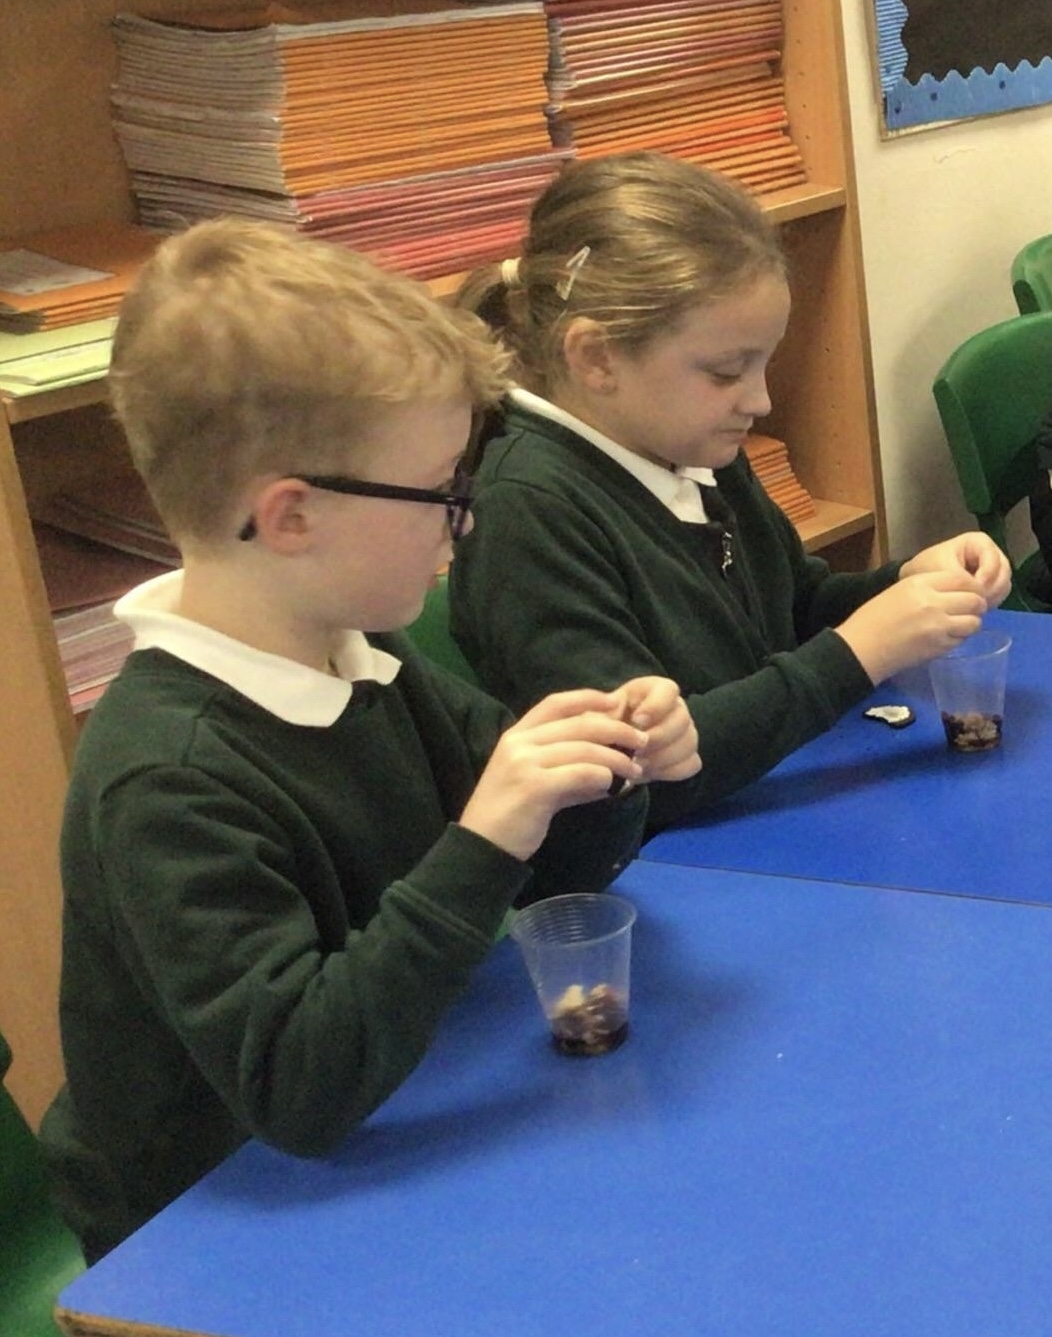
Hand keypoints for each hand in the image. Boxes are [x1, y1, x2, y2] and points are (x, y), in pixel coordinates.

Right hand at [459, 689, 646, 860]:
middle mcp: (519, 742)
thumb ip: (566, 771)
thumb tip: (607, 772)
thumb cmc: (510, 814)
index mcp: (516, 735)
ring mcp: (525, 763)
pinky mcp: (535, 786)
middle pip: (579, 724)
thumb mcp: (534, 782)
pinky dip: (602, 777)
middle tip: (641, 741)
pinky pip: (580, 773)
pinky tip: (611, 788)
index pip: (555, 703)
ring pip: (585, 749)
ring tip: (634, 771)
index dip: (588, 698)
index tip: (615, 703)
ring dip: (616, 759)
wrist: (482, 846)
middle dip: (617, 730)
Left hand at [612, 676, 700, 783]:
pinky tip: (650, 772)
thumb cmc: (604, 726)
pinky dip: (671, 771)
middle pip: (682, 719)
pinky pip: (691, 763)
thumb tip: (615, 719)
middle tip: (636, 751)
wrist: (610, 749)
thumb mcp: (599, 715)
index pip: (669, 690)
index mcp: (655, 689)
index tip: (637, 721)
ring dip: (663, 757)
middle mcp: (676, 708)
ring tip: (638, 765)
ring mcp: (686, 732)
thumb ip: (606, 716)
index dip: (656, 706)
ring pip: (689, 742)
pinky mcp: (688, 755)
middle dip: (658, 738)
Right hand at [835, 569, 986, 684]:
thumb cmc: (874, 618)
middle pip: (974, 599)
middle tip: (969, 610)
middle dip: (976, 605)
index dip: (972, 586)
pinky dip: (958, 638)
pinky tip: (944, 637)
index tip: (969, 592)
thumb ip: (929, 587)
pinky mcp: (939, 646)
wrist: (861, 648)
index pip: (962, 579)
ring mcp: (938, 626)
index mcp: (919, 584)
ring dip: (970, 623)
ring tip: (957, 625)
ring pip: (974, 621)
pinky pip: (962, 639)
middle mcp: (933, 602)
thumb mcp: (899, 591)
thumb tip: (959, 590)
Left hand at [899, 532, 1011, 606]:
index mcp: (977, 542)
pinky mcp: (989, 585)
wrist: (917, 582)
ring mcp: (991, 569)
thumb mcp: (943, 571)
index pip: (993, 557)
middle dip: (993, 588)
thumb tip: (980, 594)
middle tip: (980, 603)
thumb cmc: (927, 570)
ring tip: (977, 608)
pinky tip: (977, 610)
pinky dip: (991, 602)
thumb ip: (964, 580)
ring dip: (993, 597)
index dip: (987, 573)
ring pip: (1003, 583)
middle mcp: (988, 553)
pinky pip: (999, 594)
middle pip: (1003, 570)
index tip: (976, 587)